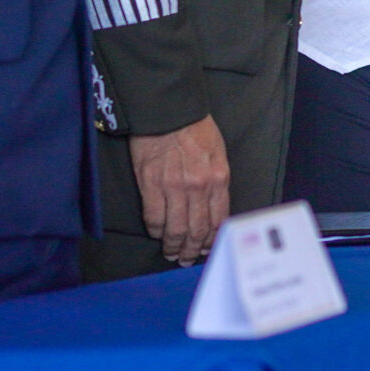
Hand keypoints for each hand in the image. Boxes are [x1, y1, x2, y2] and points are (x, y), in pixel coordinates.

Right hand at [128, 114, 230, 265]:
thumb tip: (213, 210)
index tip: (209, 249)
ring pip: (175, 229)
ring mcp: (173, 187)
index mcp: (219, 178)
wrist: (168, 111)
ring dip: (174, 246)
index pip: (219, 219)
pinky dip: (156, 231)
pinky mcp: (150, 185)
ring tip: (172, 254)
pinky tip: (158, 235)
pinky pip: (153, 218)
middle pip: (197, 229)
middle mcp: (199, 186)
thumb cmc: (196, 129)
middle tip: (188, 259)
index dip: (213, 239)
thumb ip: (217, 182)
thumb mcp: (218, 154)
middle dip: (193, 250)